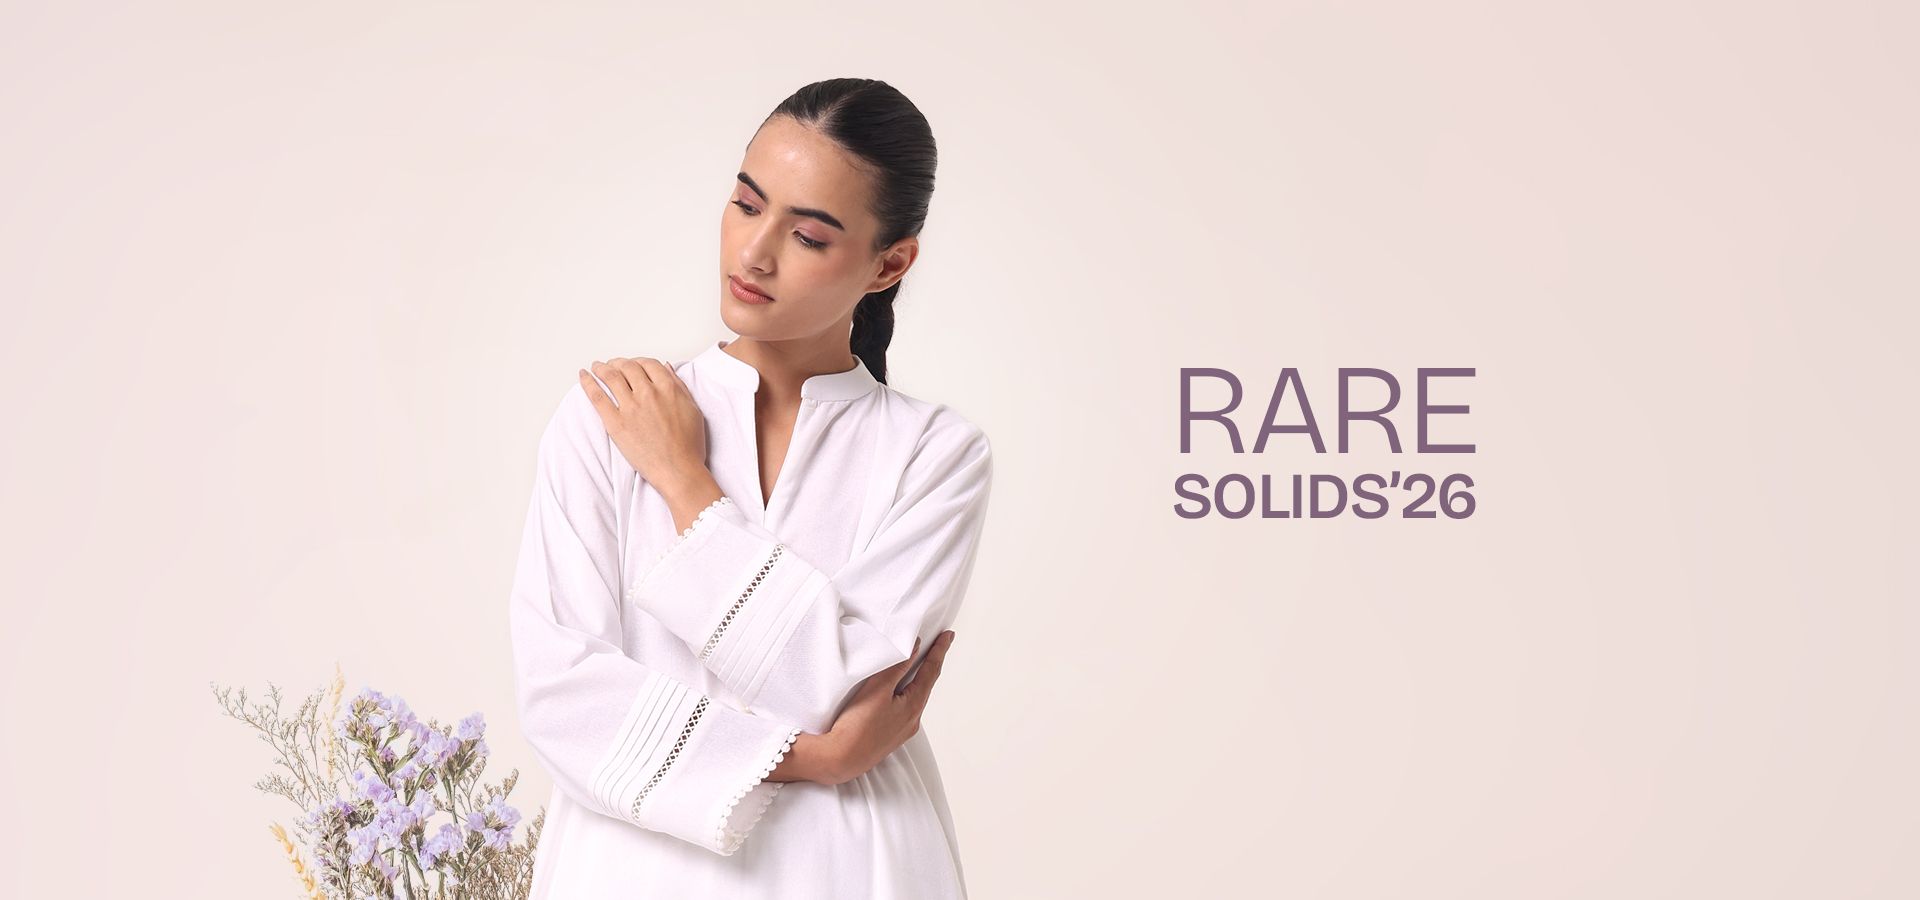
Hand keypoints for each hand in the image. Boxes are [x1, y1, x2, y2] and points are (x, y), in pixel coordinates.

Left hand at [579, 358, 722, 526]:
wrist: (678, 471)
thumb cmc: (688, 446)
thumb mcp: (693, 409)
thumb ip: (679, 385)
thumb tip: (666, 368)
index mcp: (668, 389)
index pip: (648, 364)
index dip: (638, 361)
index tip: (633, 365)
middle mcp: (648, 394)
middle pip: (628, 367)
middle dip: (618, 363)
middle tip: (613, 365)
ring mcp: (630, 408)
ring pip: (611, 377)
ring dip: (601, 368)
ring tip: (597, 367)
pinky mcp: (615, 424)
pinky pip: (597, 397)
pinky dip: (588, 383)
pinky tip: (584, 376)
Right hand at [769, 631, 955, 784]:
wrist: (840, 760)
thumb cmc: (857, 727)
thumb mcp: (878, 690)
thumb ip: (896, 667)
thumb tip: (915, 648)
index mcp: (913, 706)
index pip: (931, 671)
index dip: (939, 651)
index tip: (948, 635)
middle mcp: (912, 719)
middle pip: (926, 684)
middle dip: (931, 664)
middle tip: (938, 646)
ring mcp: (901, 729)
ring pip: (914, 697)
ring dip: (918, 679)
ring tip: (919, 665)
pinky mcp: (889, 735)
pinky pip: (903, 708)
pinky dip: (906, 693)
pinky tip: (898, 692)